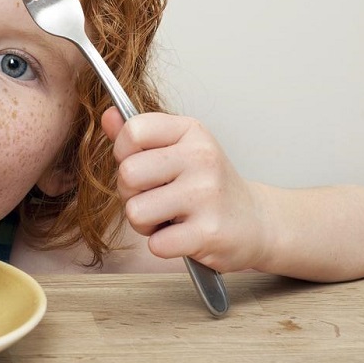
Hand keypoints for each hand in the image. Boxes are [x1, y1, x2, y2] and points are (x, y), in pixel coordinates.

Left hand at [101, 107, 268, 272]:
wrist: (256, 222)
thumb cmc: (209, 185)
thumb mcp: (179, 150)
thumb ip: (140, 136)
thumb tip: (107, 116)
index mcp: (191, 131)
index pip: (134, 130)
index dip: (124, 153)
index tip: (142, 165)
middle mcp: (201, 158)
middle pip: (128, 173)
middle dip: (131, 193)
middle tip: (155, 198)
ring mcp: (207, 195)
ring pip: (135, 211)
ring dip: (144, 223)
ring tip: (168, 218)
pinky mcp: (209, 232)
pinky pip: (155, 243)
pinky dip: (162, 245)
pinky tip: (182, 235)